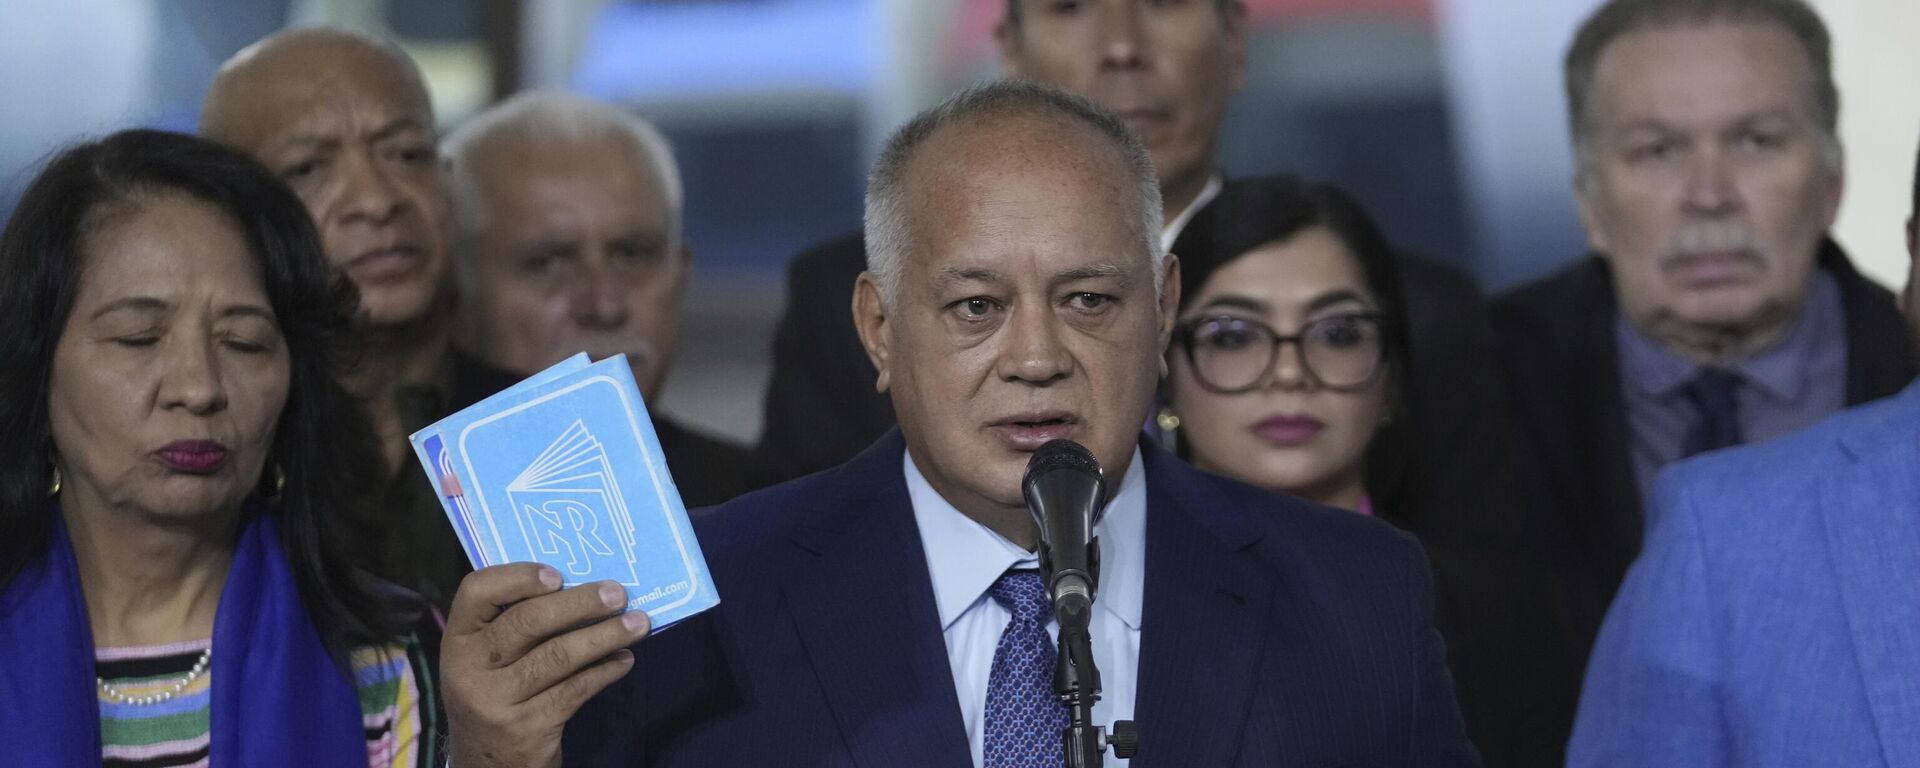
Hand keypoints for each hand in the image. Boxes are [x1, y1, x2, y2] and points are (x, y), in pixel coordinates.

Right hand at [442, 563, 650, 767]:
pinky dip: (605, 671)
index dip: (518, 577)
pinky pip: (575, 690)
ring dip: (605, 635)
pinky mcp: (526, 728)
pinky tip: (623, 660)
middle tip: (618, 594)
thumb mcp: (487, 662)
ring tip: (638, 623)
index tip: (559, 576)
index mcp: (457, 640)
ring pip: (558, 655)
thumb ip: (514, 625)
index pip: (476, 591)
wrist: (486, 767)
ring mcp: (496, 702)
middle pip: (526, 622)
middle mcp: (468, 669)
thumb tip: (584, 587)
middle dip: (580, 603)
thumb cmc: (496, 696)